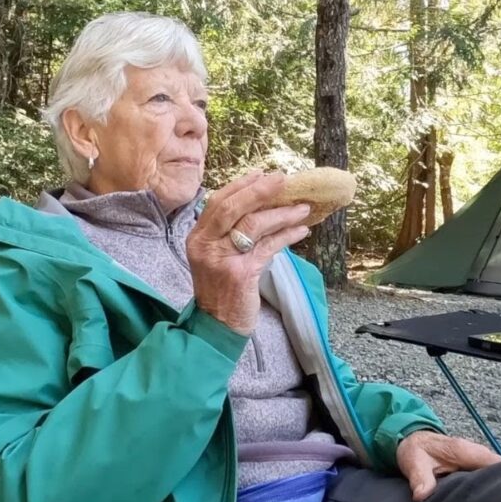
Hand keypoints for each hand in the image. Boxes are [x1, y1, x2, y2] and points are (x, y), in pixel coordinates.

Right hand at [186, 170, 310, 334]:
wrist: (217, 327)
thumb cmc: (221, 291)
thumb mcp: (217, 258)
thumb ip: (231, 234)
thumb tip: (263, 207)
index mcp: (197, 237)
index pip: (218, 202)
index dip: (242, 186)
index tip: (263, 174)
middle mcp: (205, 245)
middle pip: (233, 207)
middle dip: (260, 190)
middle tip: (284, 180)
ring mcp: (221, 258)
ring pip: (254, 225)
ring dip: (282, 214)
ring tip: (303, 209)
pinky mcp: (240, 273)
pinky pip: (268, 246)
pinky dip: (287, 236)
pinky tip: (301, 231)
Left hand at [396, 431, 500, 501]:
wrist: (413, 438)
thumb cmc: (415, 449)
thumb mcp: (414, 463)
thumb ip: (420, 479)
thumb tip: (421, 496)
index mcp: (466, 451)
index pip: (498, 464)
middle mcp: (477, 453)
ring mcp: (479, 459)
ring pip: (499, 473)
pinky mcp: (477, 465)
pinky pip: (492, 474)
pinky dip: (494, 485)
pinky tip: (494, 500)